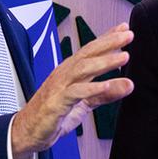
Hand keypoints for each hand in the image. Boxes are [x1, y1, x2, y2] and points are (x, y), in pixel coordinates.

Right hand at [11, 22, 133, 158]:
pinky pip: (75, 93)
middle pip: (88, 53)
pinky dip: (92, 89)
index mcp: (71, 70)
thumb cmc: (54, 113)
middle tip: (129, 35)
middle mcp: (65, 74)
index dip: (107, 37)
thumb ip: (105, 94)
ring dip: (105, 62)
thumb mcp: (85, 104)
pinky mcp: (56, 103)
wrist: (28, 131)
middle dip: (109, 42)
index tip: (124, 28)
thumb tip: (129, 85)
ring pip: (83, 69)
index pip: (91, 49)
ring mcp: (60, 86)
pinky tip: (106, 85)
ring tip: (124, 57)